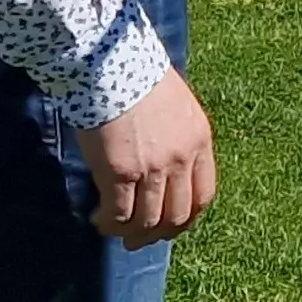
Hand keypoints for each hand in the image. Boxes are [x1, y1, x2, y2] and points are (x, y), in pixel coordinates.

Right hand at [77, 69, 217, 248]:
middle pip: (178, 215)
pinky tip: (98, 220)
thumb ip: (175, 136)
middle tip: (140, 238)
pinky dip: (110, 224)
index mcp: (199, 140)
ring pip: (148, 220)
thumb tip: (159, 164)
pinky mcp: (121, 172)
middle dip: (159, 233)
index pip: (203, 194)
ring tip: (115, 231)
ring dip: (131, 233)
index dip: (187, 217)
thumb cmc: (135, 76)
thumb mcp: (174, 104)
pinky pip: (119, 214)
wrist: (109, 63)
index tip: (171, 225)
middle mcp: (181, 158)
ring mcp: (153, 168)